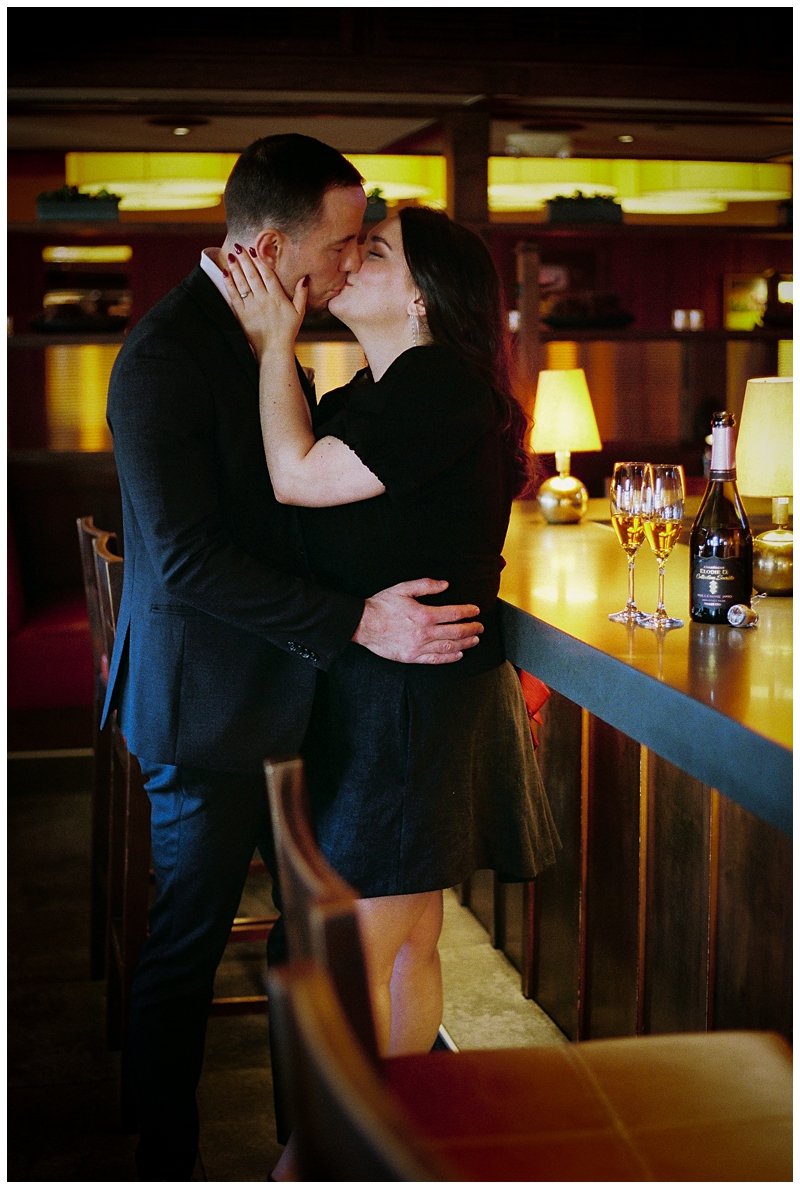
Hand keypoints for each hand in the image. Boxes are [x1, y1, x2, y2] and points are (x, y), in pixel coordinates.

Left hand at [223, 247, 307, 357]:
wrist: (274, 350)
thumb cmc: (287, 331)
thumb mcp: (299, 313)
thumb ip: (301, 295)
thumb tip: (304, 278)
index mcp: (278, 298)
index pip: (268, 275)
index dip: (260, 261)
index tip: (254, 249)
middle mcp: (264, 300)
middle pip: (253, 275)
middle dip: (245, 260)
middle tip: (239, 246)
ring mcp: (252, 307)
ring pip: (242, 283)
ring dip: (236, 268)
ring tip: (231, 255)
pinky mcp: (242, 315)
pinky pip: (234, 296)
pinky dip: (229, 284)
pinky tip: (225, 273)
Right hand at [353, 579, 482, 664]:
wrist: (363, 624)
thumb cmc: (382, 605)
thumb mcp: (403, 588)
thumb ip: (426, 585)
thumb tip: (445, 584)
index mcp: (424, 615)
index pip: (453, 614)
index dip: (468, 612)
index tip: (475, 611)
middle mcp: (424, 633)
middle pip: (455, 632)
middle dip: (471, 629)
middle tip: (479, 627)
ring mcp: (419, 647)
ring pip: (449, 647)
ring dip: (465, 644)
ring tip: (474, 640)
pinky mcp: (412, 657)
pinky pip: (435, 660)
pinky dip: (449, 658)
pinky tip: (458, 654)